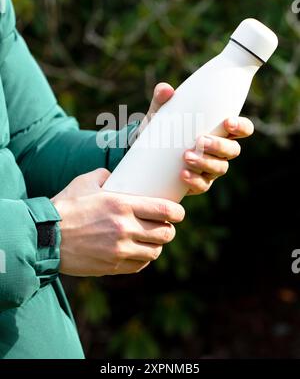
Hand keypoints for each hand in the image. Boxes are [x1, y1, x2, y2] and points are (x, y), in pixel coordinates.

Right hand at [51, 169, 184, 276]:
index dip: (178, 213)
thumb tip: (112, 174)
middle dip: (168, 229)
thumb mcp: (84, 183)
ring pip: (154, 251)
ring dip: (156, 245)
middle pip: (165, 233)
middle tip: (163, 225)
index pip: (165, 210)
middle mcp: (125, 228)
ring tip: (150, 239)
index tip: (178, 213)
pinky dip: (142, 259)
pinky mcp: (112, 267)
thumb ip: (103, 175)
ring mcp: (120, 250)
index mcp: (123, 205)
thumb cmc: (65, 207)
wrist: (45, 237)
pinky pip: (140, 266)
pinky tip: (137, 252)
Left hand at [142, 83, 253, 195]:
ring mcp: (210, 168)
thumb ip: (161, 98)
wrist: (146, 156)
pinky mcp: (198, 183)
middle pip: (233, 150)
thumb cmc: (161, 130)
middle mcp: (220, 151)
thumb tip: (166, 89)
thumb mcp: (159, 113)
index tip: (227, 122)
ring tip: (186, 156)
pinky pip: (202, 185)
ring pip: (220, 168)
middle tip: (200, 140)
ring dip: (205, 162)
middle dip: (219, 145)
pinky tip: (182, 174)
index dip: (241, 126)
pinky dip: (194, 180)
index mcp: (219, 130)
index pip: (242, 129)